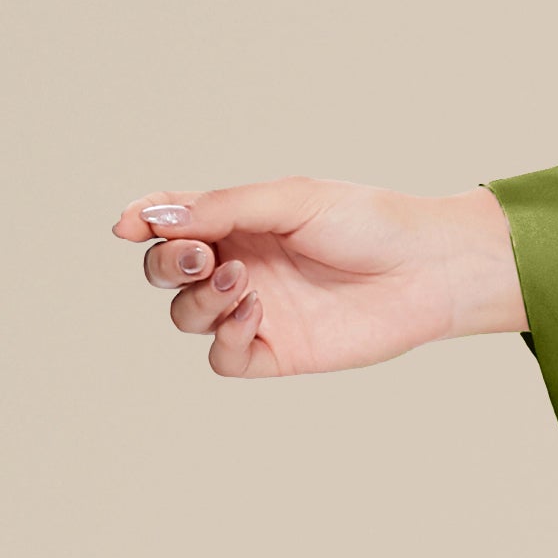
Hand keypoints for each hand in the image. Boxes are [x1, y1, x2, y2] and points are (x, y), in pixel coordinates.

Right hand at [111, 178, 524, 375]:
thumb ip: (221, 208)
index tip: (128, 225)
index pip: (171, 221)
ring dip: (199, 297)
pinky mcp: (278, 352)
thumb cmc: (370, 222)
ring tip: (242, 279)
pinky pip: (224, 357)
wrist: (430, 268)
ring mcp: (257, 310)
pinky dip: (226, 336)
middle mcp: (240, 264)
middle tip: (199, 253)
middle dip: (166, 262)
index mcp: (239, 220)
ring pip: (187, 315)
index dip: (143, 222)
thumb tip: (152, 218)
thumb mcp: (291, 200)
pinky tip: (256, 310)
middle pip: (165, 271)